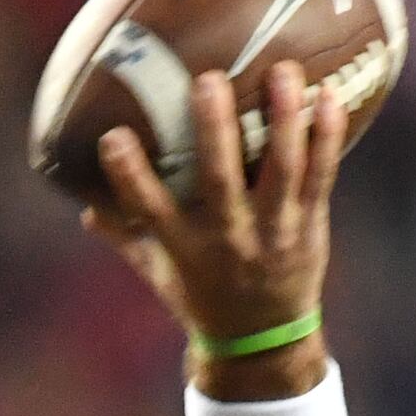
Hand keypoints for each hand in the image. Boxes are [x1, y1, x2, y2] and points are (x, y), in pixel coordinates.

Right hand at [84, 61, 343, 373]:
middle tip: (208, 80)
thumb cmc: (202, 299)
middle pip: (220, 181)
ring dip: (284, 119)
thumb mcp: (158, 274)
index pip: (148, 210)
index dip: (129, 175)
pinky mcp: (309, 225)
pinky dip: (327, 137)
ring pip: (281, 170)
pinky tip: (330, 97)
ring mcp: (274, 231)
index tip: (112, 137)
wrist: (262, 345)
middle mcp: (229, 239)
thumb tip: (84, 204)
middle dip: (214, 130)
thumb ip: (124, 237)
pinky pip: (322, 177)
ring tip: (285, 71)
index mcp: (185, 248)